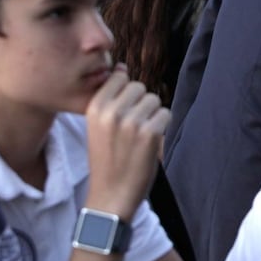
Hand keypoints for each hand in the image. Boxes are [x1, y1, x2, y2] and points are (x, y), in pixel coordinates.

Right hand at [83, 68, 168, 218]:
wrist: (111, 195)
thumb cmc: (107, 158)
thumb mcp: (97, 125)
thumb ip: (109, 97)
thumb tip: (121, 66)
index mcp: (94, 107)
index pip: (119, 77)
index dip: (126, 94)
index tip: (123, 113)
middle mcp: (111, 111)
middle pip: (139, 87)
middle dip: (141, 104)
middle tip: (133, 128)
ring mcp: (131, 122)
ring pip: (154, 100)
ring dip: (153, 115)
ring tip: (140, 137)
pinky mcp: (150, 134)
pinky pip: (166, 114)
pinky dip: (162, 127)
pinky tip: (150, 143)